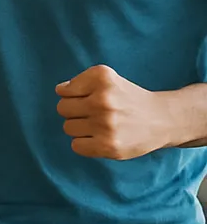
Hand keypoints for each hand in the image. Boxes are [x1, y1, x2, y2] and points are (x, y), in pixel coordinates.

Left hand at [57, 65, 173, 158]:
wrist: (162, 120)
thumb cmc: (128, 99)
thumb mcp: (107, 78)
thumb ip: (79, 82)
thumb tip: (60, 90)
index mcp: (101, 78)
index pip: (63, 91)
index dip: (74, 96)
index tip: (91, 98)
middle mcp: (103, 100)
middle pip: (62, 109)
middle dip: (75, 111)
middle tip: (95, 113)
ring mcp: (106, 124)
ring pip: (67, 127)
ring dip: (80, 128)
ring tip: (100, 125)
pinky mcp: (109, 146)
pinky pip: (76, 146)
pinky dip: (84, 144)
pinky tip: (100, 138)